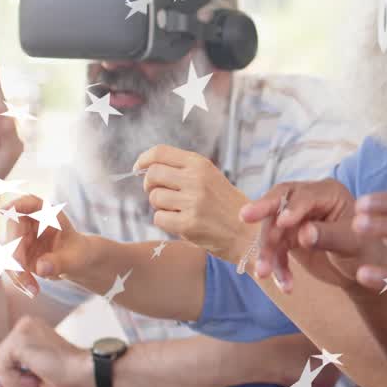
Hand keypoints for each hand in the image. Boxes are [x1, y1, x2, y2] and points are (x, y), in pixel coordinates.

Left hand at [0, 316, 93, 386]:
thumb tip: (2, 383)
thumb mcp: (37, 372)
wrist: (83, 372)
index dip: (4, 375)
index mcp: (31, 328)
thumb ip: (20, 371)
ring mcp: (21, 330)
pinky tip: (34, 384)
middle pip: (0, 357)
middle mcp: (25, 324)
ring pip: (1, 364)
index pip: (7, 352)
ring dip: (15, 384)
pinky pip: (3, 368)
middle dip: (7, 382)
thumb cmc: (69, 376)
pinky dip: (15, 382)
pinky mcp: (19, 341)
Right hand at [3, 195, 96, 297]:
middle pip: (13, 233)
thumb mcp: (77, 258)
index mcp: (48, 214)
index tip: (9, 209)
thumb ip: (60, 261)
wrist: (78, 263)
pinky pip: (12, 267)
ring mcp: (22, 238)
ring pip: (8, 253)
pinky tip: (32, 290)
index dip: (18, 204)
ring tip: (33, 290)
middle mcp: (31, 222)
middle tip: (22, 275)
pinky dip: (19, 280)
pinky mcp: (18, 254)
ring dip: (17, 273)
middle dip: (15, 256)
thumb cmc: (81, 253)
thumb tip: (41, 267)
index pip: (31, 203)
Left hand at [136, 145, 249, 260]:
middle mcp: (196, 179)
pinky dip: (165, 222)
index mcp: (200, 164)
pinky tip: (181, 222)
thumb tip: (147, 167)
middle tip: (158, 193)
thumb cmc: (227, 206)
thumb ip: (183, 170)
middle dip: (149, 185)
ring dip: (160, 206)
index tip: (138, 168)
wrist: (248, 233)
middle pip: (152, 174)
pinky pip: (159, 219)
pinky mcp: (189, 224)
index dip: (143, 160)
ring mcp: (192, 202)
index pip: (160, 153)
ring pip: (154, 198)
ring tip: (178, 210)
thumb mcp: (210, 178)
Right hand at [240, 179, 386, 292]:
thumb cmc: (365, 253)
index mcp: (329, 193)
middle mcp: (309, 200)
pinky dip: (276, 267)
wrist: (361, 273)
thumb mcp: (352, 245)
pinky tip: (286, 286)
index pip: (304, 195)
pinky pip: (275, 249)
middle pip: (279, 202)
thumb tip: (303, 233)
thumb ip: (329, 236)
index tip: (282, 222)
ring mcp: (296, 218)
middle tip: (244, 217)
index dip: (291, 207)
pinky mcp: (288, 237)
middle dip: (263, 212)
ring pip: (272, 229)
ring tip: (264, 274)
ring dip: (267, 252)